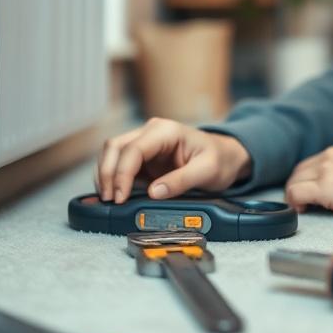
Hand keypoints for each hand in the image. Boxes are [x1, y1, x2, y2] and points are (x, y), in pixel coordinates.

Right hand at [95, 118, 251, 202]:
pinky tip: (117, 196)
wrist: (226, 157)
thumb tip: (154, 192)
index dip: (122, 173)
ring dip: (106, 176)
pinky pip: (120, 166)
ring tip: (110, 201)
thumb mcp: (208, 171)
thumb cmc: (219, 159)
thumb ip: (182, 181)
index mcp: (165, 131)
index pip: (133, 149)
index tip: (120, 197)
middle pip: (114, 147)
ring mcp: (145, 144)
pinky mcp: (143, 159)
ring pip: (112, 155)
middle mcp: (150, 133)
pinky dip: (114, 180)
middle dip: (107, 173)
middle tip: (110, 200)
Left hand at [284, 142, 332, 217]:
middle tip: (301, 201)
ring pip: (295, 180)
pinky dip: (294, 202)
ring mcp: (325, 170)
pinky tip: (301, 211)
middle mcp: (331, 156)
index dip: (309, 177)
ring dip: (295, 194)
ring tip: (302, 207)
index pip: (316, 162)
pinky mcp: (323, 187)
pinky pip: (296, 193)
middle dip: (298, 185)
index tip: (312, 190)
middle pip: (301, 170)